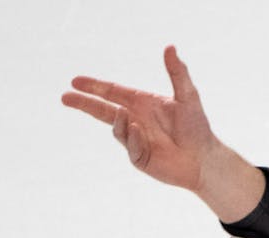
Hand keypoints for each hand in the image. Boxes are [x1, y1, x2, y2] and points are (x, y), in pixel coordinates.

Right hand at [61, 46, 262, 220]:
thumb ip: (177, 73)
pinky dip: (133, 138)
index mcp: (142, 103)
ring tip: (130, 120)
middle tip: (64, 97)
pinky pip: (129, 146)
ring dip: (119, 123)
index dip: (94, 86)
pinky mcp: (138, 157)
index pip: (112, 92)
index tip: (75, 81)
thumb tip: (170, 47)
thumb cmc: (198, 127)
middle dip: (84, 103)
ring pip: (116, 128)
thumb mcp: (188, 96)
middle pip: (102, 110)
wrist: (204, 159)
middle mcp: (135, 119)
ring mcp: (135, 139)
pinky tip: (141, 133)